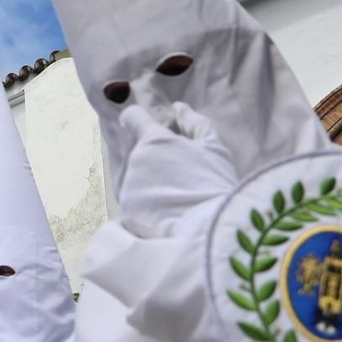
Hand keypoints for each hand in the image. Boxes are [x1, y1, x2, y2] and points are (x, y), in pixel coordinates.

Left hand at [115, 102, 238, 237]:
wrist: (208, 233)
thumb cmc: (215, 186)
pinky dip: (147, 213)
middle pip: (139, 157)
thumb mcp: (214, 149)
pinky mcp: (126, 214)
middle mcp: (135, 161)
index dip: (137, 120)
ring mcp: (128, 188)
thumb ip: (194, 124)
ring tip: (177, 204)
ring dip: (151, 190)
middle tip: (180, 182)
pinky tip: (168, 219)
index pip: (133, 118)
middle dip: (154, 165)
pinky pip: (135, 208)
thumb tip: (178, 107)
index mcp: (154, 140)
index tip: (142, 127)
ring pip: (137, 183)